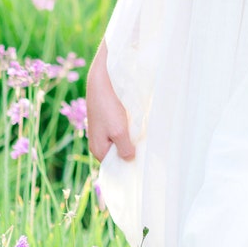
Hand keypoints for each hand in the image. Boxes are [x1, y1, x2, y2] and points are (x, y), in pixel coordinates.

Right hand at [86, 42, 134, 163]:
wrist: (102, 80)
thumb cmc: (108, 107)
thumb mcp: (119, 132)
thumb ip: (125, 149)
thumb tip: (130, 160)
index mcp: (98, 149)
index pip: (115, 166)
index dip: (129, 165)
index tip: (144, 163)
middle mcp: (100, 142)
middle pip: (118, 154)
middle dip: (132, 151)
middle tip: (149, 150)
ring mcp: (104, 131)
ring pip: (121, 141)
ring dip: (133, 139)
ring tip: (146, 137)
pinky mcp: (109, 120)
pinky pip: (121, 131)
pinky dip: (130, 130)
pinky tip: (140, 125)